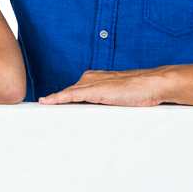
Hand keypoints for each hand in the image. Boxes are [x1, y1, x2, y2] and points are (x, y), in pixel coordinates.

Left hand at [39, 67, 168, 106]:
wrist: (152, 84)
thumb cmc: (140, 92)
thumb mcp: (118, 98)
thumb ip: (105, 102)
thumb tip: (98, 113)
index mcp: (95, 78)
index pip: (74, 91)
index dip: (62, 98)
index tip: (49, 105)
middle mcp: (90, 78)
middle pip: (67, 93)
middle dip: (55, 102)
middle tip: (40, 111)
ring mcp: (91, 83)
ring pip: (66, 94)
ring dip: (53, 102)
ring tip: (40, 109)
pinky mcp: (93, 90)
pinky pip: (70, 95)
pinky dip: (56, 98)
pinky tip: (46, 102)